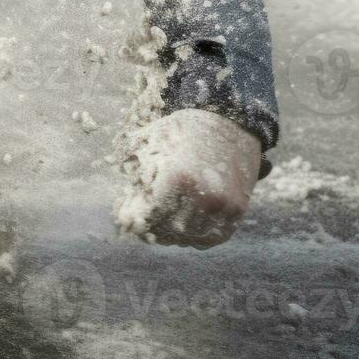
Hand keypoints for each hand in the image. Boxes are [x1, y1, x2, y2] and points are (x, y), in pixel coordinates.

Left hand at [118, 108, 261, 248]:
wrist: (230, 121)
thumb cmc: (185, 128)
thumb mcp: (152, 139)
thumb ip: (134, 166)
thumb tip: (121, 200)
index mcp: (178, 177)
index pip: (149, 214)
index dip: (134, 219)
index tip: (124, 220)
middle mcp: (203, 197)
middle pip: (168, 229)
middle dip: (150, 228)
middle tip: (138, 227)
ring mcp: (223, 207)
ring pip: (189, 237)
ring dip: (170, 236)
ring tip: (157, 229)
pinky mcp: (237, 212)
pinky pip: (211, 237)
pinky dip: (195, 238)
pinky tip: (181, 229)